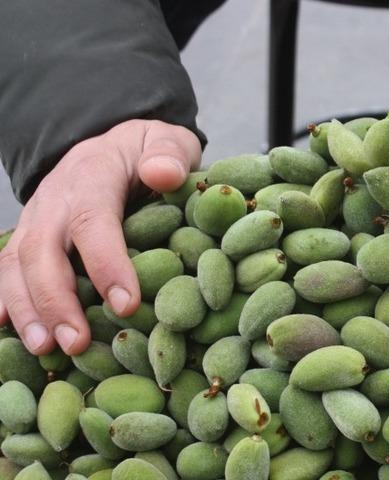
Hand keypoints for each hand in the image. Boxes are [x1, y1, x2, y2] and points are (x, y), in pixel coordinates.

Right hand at [0, 120, 200, 354]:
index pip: (93, 223)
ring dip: (27, 309)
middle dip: (56, 300)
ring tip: (44, 349)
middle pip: (43, 251)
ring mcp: (35, 219)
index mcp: (92, 176)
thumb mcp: (166, 140)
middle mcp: (54, 199)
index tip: (125, 305)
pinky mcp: (28, 236)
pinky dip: (4, 300)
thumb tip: (163, 174)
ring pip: (17, 264)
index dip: (106, 265)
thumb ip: (168, 153)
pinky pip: (7, 269)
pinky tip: (8, 334)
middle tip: (75, 343)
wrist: (110, 142)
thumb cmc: (146, 151)